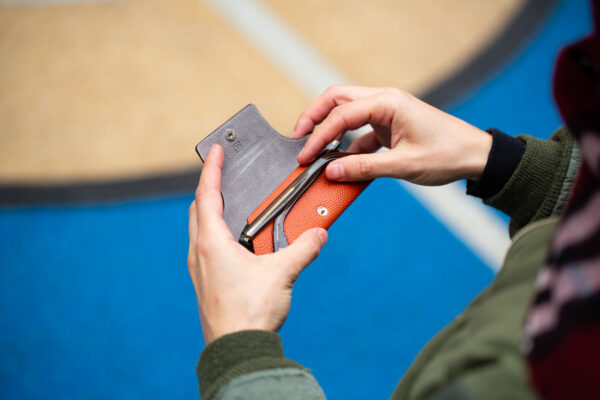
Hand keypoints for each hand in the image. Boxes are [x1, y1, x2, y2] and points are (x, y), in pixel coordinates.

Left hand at [188, 144, 327, 343]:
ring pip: (201, 230)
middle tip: (224, 176)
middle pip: (199, 210)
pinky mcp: (206, 282)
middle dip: (210, 189)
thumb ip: (303, 249)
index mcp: (213, 242)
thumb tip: (319, 234)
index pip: (207, 195)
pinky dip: (219, 235)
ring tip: (234, 206)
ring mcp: (201, 269)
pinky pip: (208, 248)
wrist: (236, 349)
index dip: (211, 169)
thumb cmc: (250, 311)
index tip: (215, 151)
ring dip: (214, 213)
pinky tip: (239, 243)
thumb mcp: (282, 273)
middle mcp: (201, 252)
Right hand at [293, 86, 491, 184]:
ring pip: (346, 112)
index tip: (305, 156)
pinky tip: (340, 163)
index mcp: (388, 103)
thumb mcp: (403, 165)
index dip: (318, 136)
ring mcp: (386, 112)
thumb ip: (363, 168)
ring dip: (328, 129)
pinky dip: (346, 145)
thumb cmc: (447, 154)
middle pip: (337, 100)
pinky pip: (359, 131)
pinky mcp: (389, 126)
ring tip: (312, 149)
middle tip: (298, 139)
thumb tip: (331, 172)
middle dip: (314, 118)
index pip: (341, 114)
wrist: (475, 156)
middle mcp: (384, 101)